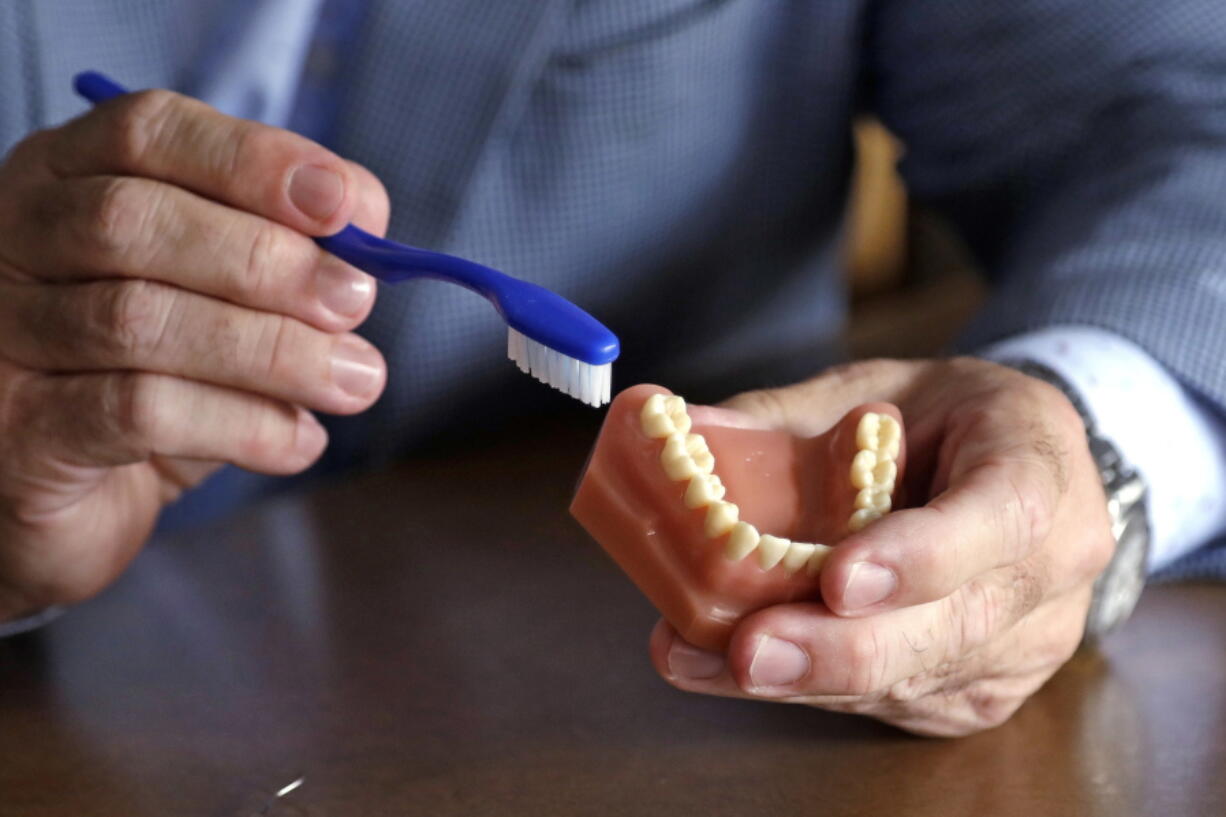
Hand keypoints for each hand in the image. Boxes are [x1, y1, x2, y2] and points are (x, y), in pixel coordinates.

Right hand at [0, 90, 389, 620]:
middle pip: (133, 220)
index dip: (252, 159)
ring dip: (273, 350)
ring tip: (355, 381)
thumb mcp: (224, 296)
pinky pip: (136, 411)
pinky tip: (299, 441)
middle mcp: (16, 242)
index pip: (147, 132)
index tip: (342, 203)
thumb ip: (282, 248)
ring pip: (139, 320)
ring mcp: (5, 335)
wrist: (73, 497)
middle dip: (266, 260)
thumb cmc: (161, 374)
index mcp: (69, 178)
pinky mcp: (21, 432)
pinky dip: (242, 424)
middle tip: (354, 301)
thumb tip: (364, 221)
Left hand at [649, 358, 1114, 735]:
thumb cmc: (945, 419)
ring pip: (917, 677)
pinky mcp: (982, 690)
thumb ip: (788, 414)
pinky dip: (814, 690)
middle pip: (955, 626)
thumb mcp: (877, 385)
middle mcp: (1051, 568)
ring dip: (807, 678)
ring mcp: (1025, 642)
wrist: (1020, 469)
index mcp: (1039, 463)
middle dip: (842, 648)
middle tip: (749, 649)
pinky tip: (738, 672)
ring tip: (704, 660)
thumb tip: (679, 432)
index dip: (923, 556)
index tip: (839, 580)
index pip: (1003, 517)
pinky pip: (898, 702)